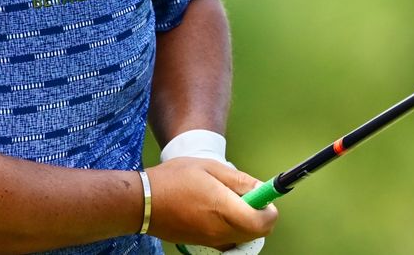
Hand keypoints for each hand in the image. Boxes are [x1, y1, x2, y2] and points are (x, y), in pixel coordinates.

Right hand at [157, 130, 271, 253]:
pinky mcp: (202, 244)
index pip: (263, 222)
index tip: (264, 196)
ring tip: (227, 201)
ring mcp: (211, 241)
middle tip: (246, 196)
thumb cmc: (174, 179)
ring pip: (243, 237)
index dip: (270, 210)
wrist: (143, 201)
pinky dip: (230, 228)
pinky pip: (227, 240)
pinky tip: (214, 211)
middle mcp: (220, 230)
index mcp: (224, 209)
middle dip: (259, 215)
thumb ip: (238, 180)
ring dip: (245, 222)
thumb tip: (261, 189)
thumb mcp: (209, 168)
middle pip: (257, 233)